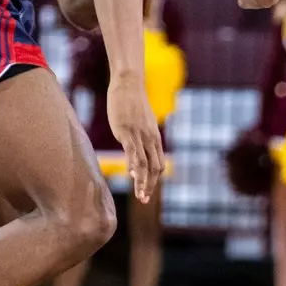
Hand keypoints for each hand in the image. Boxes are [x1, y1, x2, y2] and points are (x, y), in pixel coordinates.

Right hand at [106, 74, 163, 201]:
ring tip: (140, 196)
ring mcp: (139, 136)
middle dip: (149, 186)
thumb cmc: (132, 104)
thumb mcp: (140, 124)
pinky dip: (133, 165)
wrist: (129, 85)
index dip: (153, 180)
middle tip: (143, 200)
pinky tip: (131, 175)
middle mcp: (150, 139)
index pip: (158, 165)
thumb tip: (134, 159)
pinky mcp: (128, 132)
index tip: (147, 192)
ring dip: (142, 181)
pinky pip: (133, 152)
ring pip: (144, 163)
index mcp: (154, 139)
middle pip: (154, 168)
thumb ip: (140, 140)